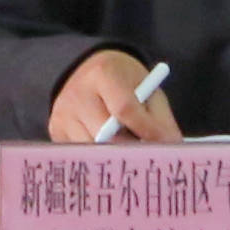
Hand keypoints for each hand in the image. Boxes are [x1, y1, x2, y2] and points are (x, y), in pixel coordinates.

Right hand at [48, 49, 180, 145]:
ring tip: (129, 151)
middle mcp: (77, 94)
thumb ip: (160, 118)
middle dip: (133, 150)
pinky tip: (109, 150)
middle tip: (152, 160)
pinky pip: (82, 155)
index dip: (146, 130)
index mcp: (103, 74)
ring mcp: (63, 114)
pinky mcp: (56, 131)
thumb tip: (173, 148)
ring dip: (115, 157)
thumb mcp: (147, 89)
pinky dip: (100, 158)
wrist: (86, 69)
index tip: (165, 145)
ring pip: (94, 151)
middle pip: (107, 136)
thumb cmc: (123, 82)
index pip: (124, 108)